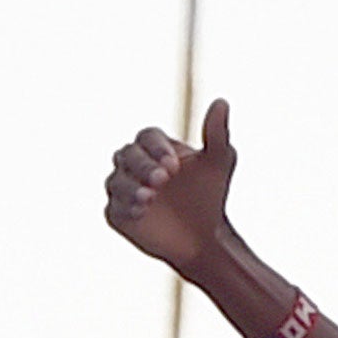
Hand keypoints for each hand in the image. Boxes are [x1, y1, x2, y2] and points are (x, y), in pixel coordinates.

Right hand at [104, 99, 238, 277]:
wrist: (205, 235)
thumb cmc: (210, 194)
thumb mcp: (218, 164)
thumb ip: (217, 134)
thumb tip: (222, 102)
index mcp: (155, 147)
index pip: (147, 137)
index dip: (157, 148)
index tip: (173, 164)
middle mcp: (134, 164)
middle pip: (127, 156)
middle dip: (143, 167)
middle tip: (162, 179)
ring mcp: (123, 188)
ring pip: (117, 181)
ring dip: (131, 188)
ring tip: (149, 197)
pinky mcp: (119, 213)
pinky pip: (115, 208)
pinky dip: (126, 208)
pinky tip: (140, 212)